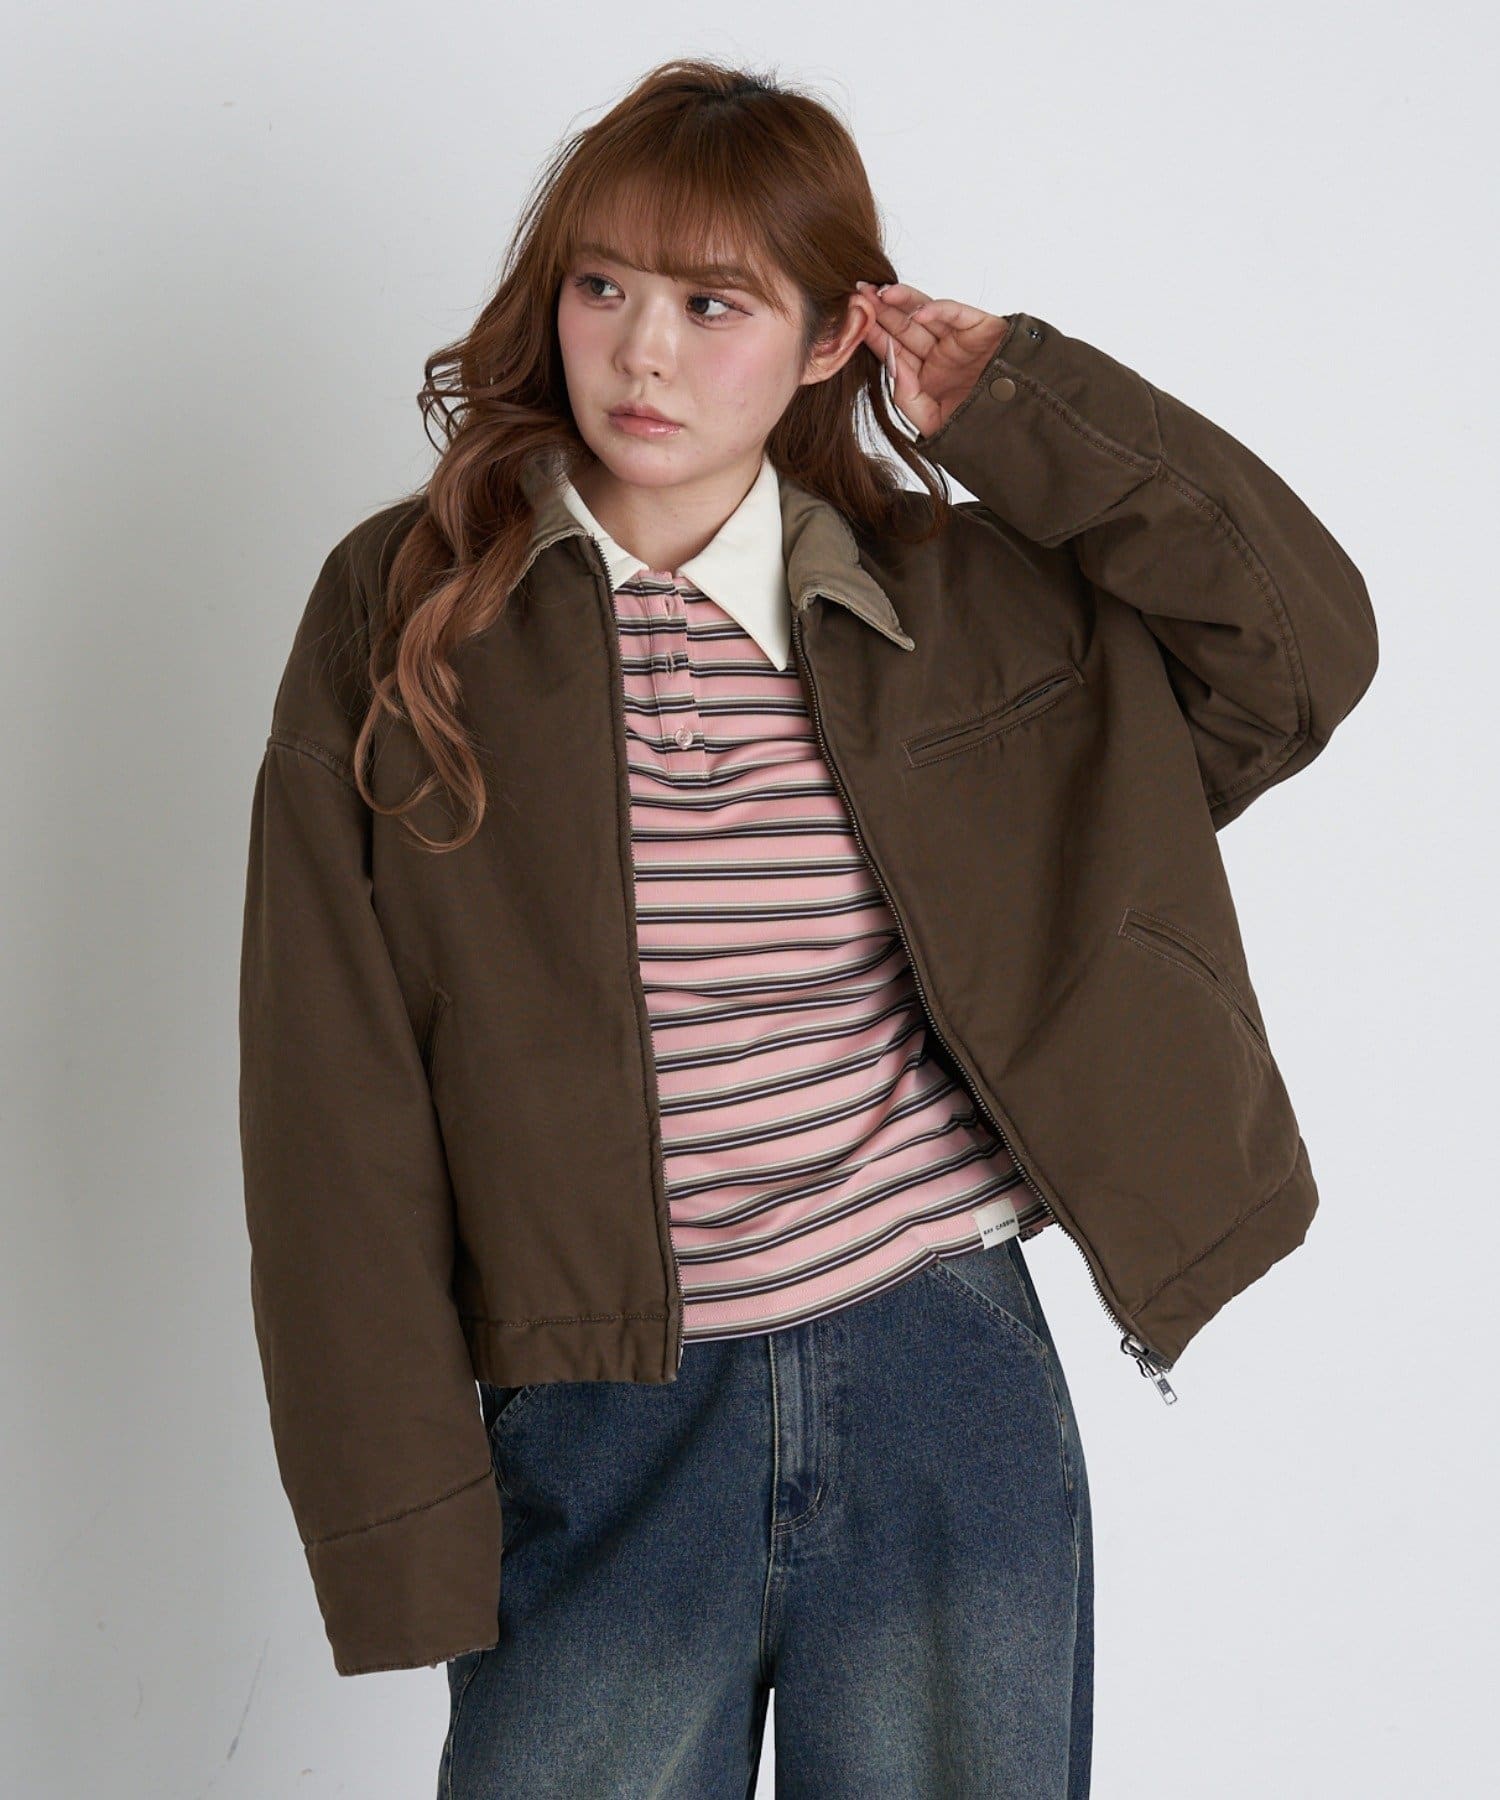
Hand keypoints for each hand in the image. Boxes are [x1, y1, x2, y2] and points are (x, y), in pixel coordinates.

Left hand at [855, 280, 1011, 437]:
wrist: (1015, 428)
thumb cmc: (975, 427)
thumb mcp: (931, 420)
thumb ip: (907, 396)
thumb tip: (890, 364)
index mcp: (924, 373)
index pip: (893, 348)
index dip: (873, 332)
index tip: (852, 319)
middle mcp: (938, 352)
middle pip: (904, 326)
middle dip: (882, 309)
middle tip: (858, 293)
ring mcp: (957, 338)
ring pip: (926, 312)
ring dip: (903, 302)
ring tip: (881, 294)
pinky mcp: (980, 327)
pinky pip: (957, 313)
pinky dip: (939, 310)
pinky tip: (919, 314)